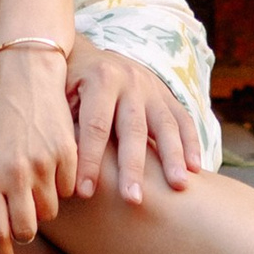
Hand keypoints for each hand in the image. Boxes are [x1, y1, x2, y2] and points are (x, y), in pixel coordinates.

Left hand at [0, 50, 80, 253]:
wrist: (24, 77)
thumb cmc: (1, 121)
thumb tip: (1, 229)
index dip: (2, 253)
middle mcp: (14, 174)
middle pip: (27, 229)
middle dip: (27, 229)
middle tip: (26, 216)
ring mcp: (42, 165)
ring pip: (50, 211)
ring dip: (45, 204)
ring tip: (38, 180)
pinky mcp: (66, 154)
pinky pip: (69, 189)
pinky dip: (64, 184)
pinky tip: (54, 165)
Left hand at [65, 43, 201, 208]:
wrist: (89, 53)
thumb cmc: (68, 84)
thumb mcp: (60, 95)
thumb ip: (65, 124)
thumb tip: (57, 164)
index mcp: (99, 79)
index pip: (95, 125)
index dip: (90, 160)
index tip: (85, 193)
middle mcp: (129, 80)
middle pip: (133, 128)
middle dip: (133, 166)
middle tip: (133, 199)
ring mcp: (152, 88)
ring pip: (165, 124)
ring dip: (172, 156)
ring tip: (178, 186)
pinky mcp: (167, 95)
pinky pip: (183, 119)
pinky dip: (191, 143)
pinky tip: (195, 169)